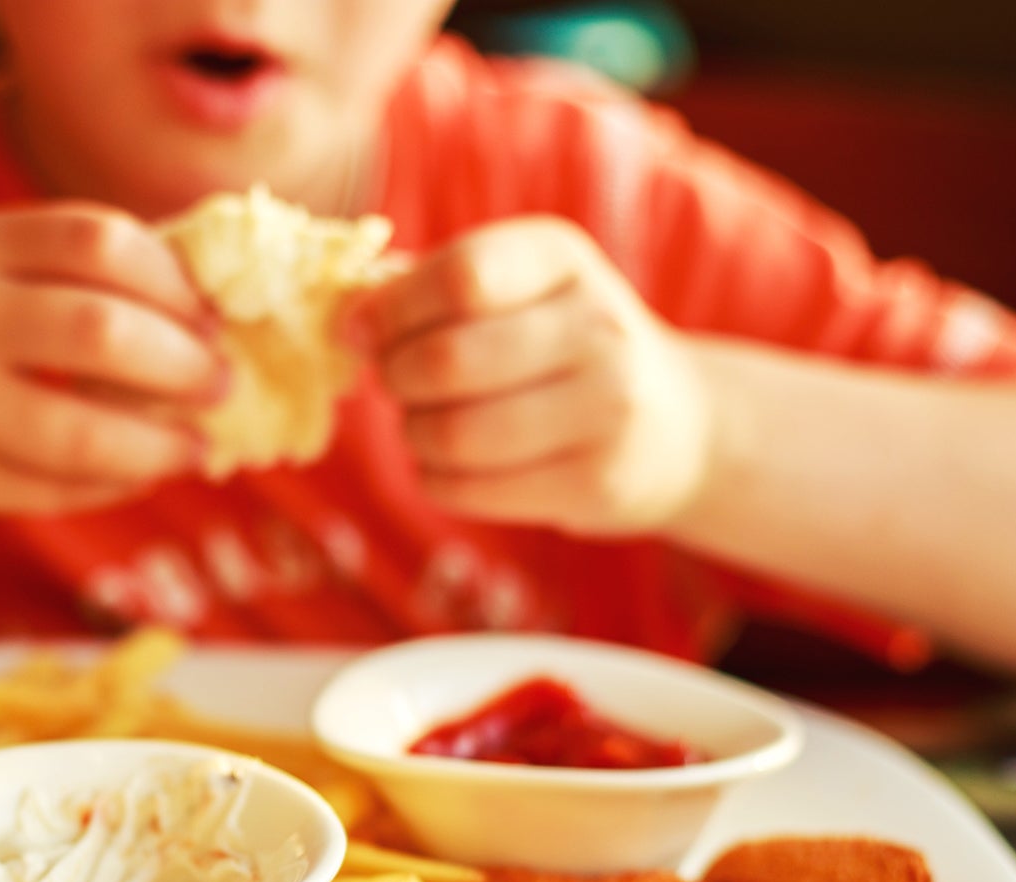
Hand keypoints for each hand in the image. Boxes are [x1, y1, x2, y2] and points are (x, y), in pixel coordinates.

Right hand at [0, 205, 223, 522]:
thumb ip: (66, 275)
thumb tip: (206, 308)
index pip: (100, 242)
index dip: (175, 282)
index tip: (211, 314)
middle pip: (101, 332)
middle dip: (183, 365)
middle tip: (220, 383)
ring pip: (84, 431)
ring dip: (160, 445)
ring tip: (195, 446)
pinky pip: (57, 487)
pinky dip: (116, 483)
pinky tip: (139, 473)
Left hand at [360, 216, 711, 534]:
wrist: (674, 424)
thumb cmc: (559, 347)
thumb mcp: (513, 290)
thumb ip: (427, 288)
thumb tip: (342, 314)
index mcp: (563, 258)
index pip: (459, 278)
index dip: (389, 310)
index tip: (357, 331)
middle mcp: (597, 326)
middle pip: (446, 359)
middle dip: (394, 379)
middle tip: (396, 385)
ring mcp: (606, 408)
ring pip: (453, 433)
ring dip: (413, 435)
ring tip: (424, 425)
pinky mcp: (594, 481)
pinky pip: (469, 489)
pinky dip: (434, 479)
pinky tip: (449, 464)